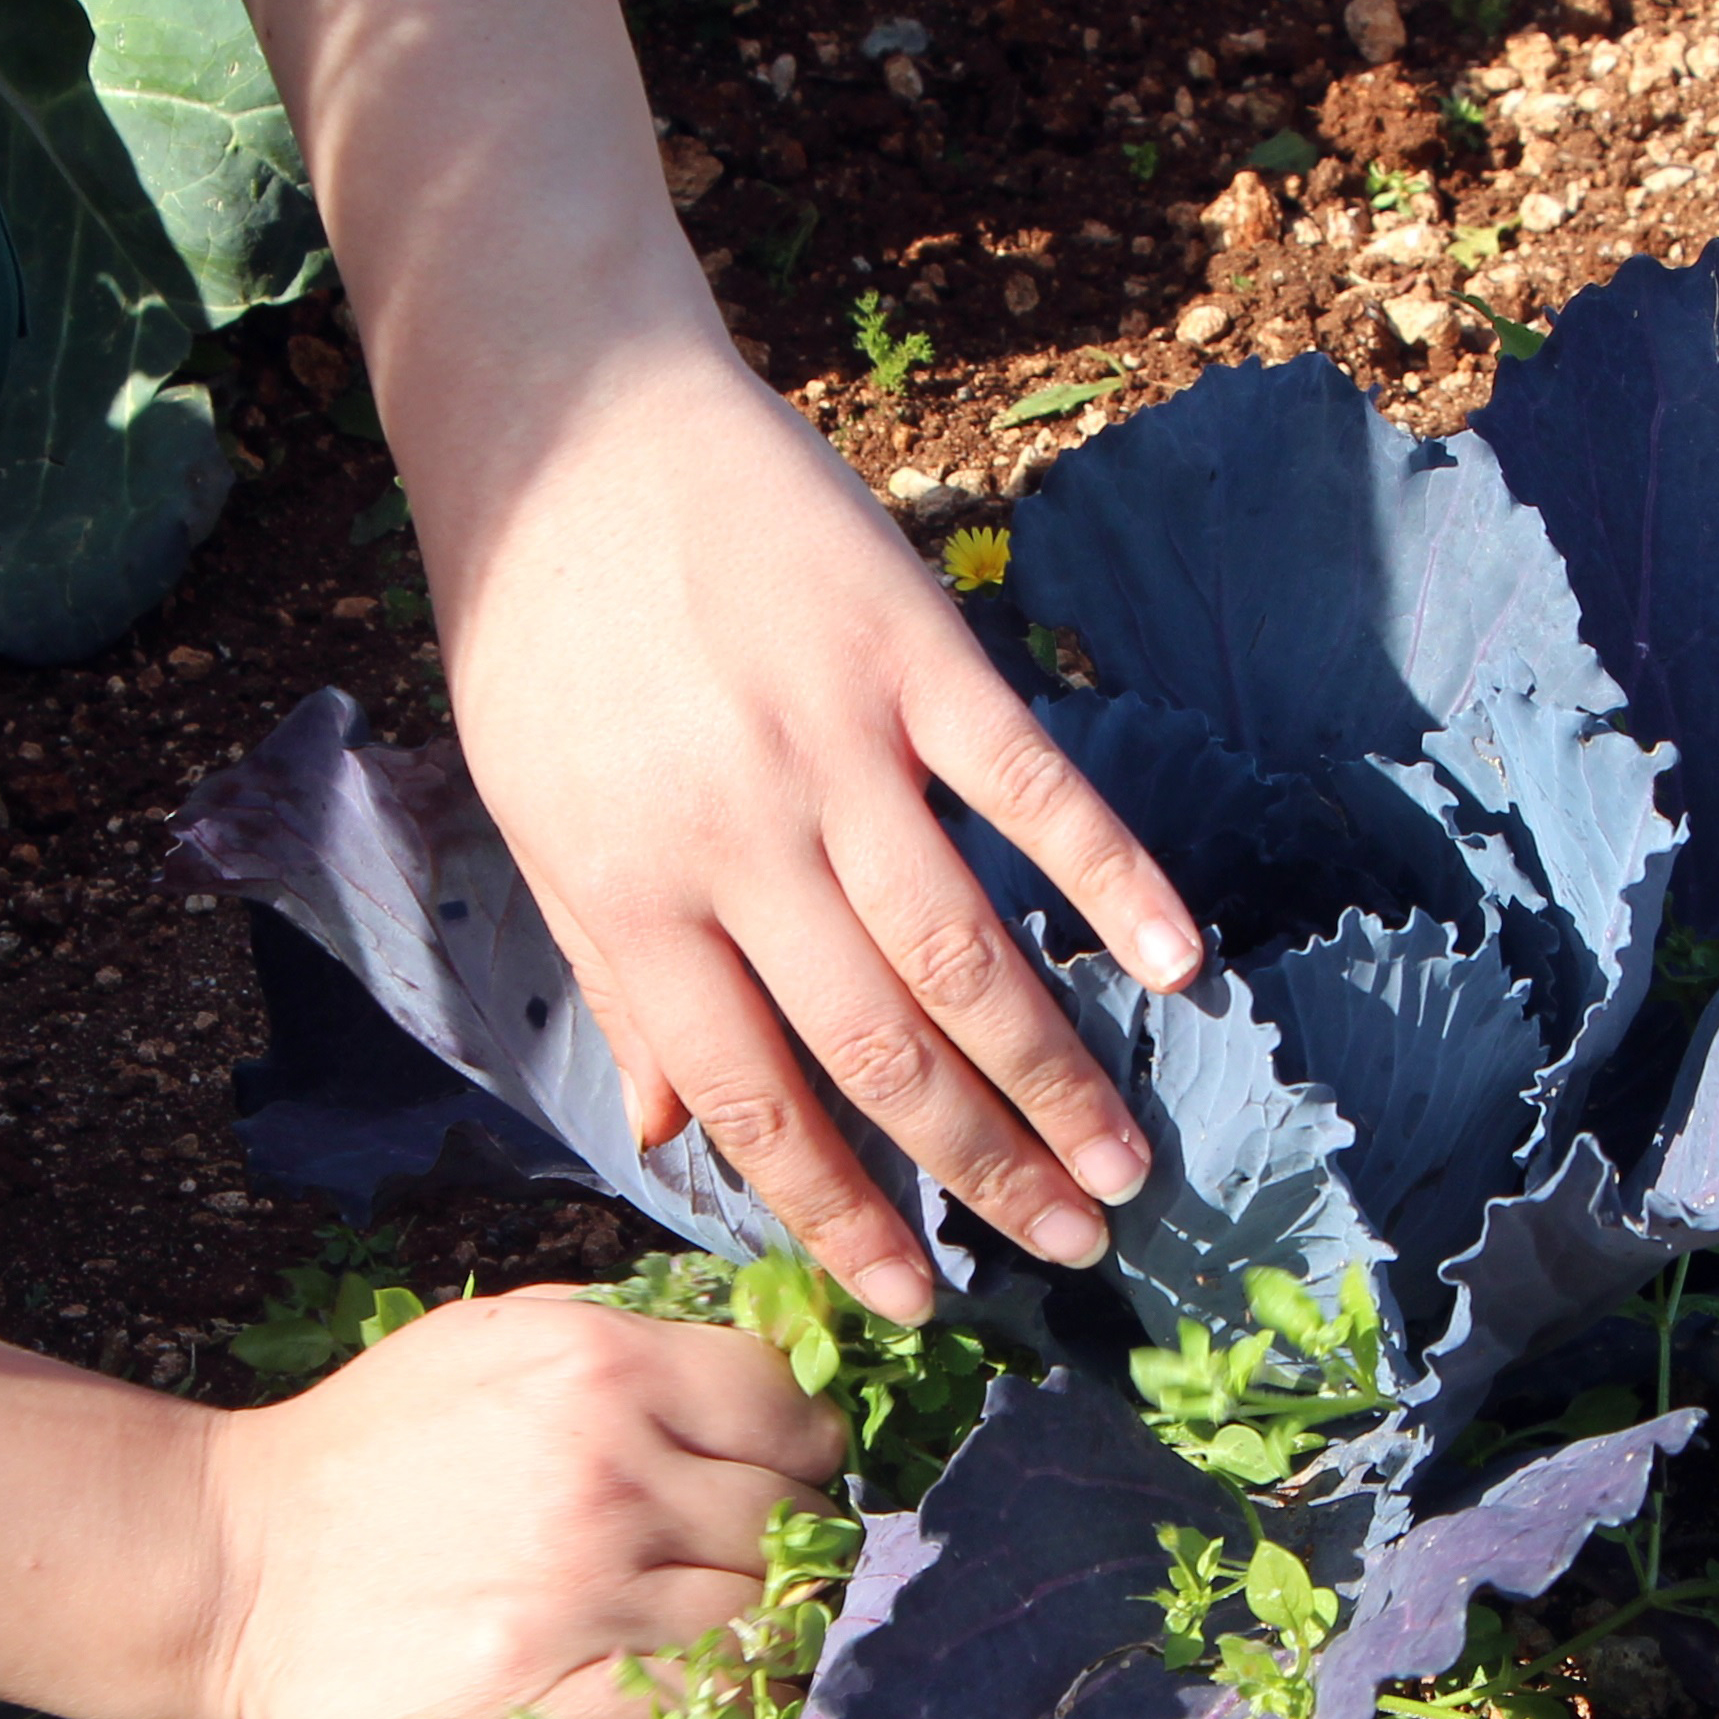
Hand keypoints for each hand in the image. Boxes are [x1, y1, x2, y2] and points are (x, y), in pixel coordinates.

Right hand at [187, 1289, 845, 1718]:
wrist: (237, 1566)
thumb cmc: (370, 1444)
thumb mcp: (494, 1336)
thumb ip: (629, 1334)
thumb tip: (769, 1357)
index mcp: (601, 1364)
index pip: (791, 1405)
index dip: (800, 1442)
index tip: (775, 1467)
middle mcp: (612, 1472)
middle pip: (796, 1515)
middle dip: (786, 1535)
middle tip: (737, 1552)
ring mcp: (587, 1591)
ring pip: (770, 1616)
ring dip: (762, 1622)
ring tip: (716, 1616)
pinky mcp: (555, 1695)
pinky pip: (714, 1706)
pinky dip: (725, 1697)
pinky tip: (692, 1679)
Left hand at [422, 343, 1204, 1322]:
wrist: (564, 420)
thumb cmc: (542, 635)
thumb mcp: (541, 822)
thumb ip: (619, 979)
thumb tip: (672, 1138)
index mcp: (634, 896)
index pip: (756, 1099)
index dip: (841, 1211)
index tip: (915, 1297)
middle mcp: (737, 837)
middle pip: (881, 1047)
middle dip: (983, 1171)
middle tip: (1073, 1251)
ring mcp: (835, 740)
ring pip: (965, 948)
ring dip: (1056, 1072)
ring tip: (1128, 1163)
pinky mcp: (913, 648)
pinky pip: (1031, 784)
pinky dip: (1112, 873)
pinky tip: (1176, 961)